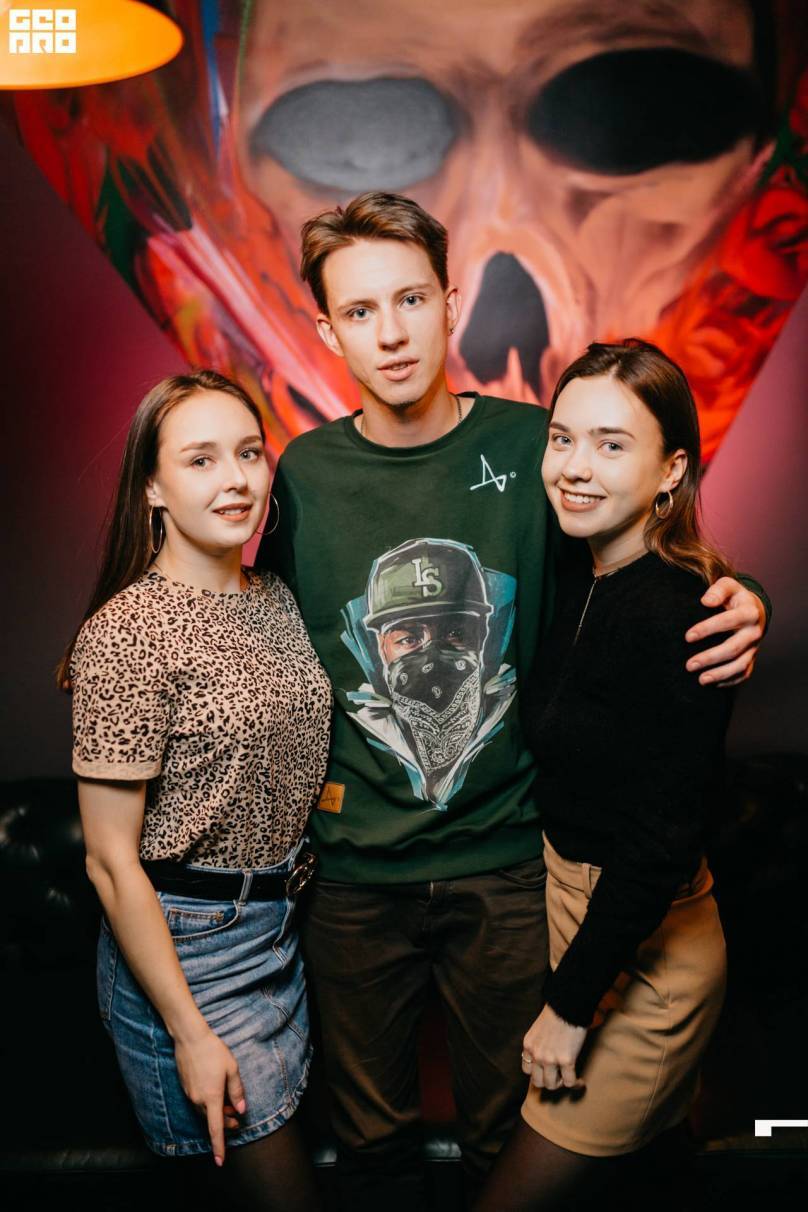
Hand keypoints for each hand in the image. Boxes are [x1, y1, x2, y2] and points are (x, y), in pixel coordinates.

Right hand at [174, 1028, 245, 1164]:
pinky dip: (208, 1105)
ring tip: (229, 1107)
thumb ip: (237, 1090)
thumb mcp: (231, 1068)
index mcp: (212, 1097)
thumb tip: (241, 1110)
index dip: (219, 1146)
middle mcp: (198, 1100)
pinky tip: (216, 1095)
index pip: (215, 1129)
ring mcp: (190, 1094)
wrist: (190, 1038)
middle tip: (237, 1122)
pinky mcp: (185, 1088)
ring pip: (204, 1112)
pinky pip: (198, 1103)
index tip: (220, 1161)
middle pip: (211, 1120)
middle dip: (225, 1125)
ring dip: (217, 1114)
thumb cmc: (213, 1051)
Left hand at [521, 1004, 587, 1090]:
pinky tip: (580, 1080)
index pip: (527, 1070)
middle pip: (537, 1082)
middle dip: (548, 1081)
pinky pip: (569, 1081)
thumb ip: (538, 1044)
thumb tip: (545, 1055)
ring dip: (561, 1083)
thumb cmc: (556, 1014)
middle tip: (558, 1076)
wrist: (567, 1007)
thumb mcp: (538, 1030)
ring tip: (568, 1077)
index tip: (547, 1071)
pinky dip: (575, 1083)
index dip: (538, 1073)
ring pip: (551, 1085)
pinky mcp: (566, 1060)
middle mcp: (536, 1054)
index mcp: (528, 1046)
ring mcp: (550, 1059)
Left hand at [685, 577, 765, 686]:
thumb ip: (718, 590)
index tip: (688, 636)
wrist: (754, 609)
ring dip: (720, 674)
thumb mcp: (728, 586)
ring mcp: (755, 647)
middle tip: (689, 665)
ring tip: (700, 680)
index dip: (707, 629)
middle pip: (733, 648)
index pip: (727, 621)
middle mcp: (754, 632)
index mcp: (749, 612)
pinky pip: (744, 673)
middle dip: (710, 658)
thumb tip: (706, 601)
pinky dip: (729, 680)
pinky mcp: (753, 657)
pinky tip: (713, 683)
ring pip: (740, 665)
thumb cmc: (734, 597)